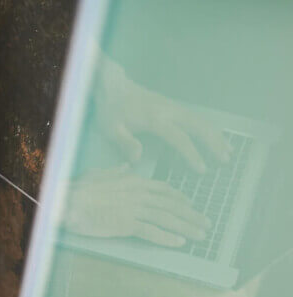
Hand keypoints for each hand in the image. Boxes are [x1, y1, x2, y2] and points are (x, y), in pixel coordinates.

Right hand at [62, 165, 211, 246]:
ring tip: (200, 235)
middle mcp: (139, 194)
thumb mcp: (99, 174)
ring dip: (186, 227)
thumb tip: (127, 165)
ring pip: (167, 218)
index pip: (164, 190)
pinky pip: (152, 232)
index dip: (180, 199)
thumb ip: (116, 171)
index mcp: (134, 182)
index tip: (190, 205)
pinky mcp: (126, 224)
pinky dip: (167, 238)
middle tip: (206, 223)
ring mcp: (134, 209)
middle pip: (172, 205)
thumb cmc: (77, 189)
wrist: (66, 201)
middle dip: (192, 215)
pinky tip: (180, 243)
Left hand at [94, 58, 229, 172]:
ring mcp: (173, 107)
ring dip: (216, 136)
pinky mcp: (173, 106)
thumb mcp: (111, 128)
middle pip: (199, 127)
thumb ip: (125, 143)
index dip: (192, 154)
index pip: (180, 138)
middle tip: (225, 161)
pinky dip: (209, 128)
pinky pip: (196, 118)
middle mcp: (169, 111)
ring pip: (201, 121)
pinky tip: (216, 138)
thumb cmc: (110, 109)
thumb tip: (137, 159)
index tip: (202, 169)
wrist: (112, 86)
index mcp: (155, 119)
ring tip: (227, 152)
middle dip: (214, 144)